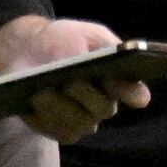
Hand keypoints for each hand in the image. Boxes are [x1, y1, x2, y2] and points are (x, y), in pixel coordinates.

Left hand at [0, 15, 146, 141]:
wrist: (30, 50)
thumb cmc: (64, 40)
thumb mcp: (86, 34)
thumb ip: (104, 47)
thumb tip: (115, 57)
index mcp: (121, 81)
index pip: (137, 93)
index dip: (131, 92)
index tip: (116, 80)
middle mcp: (106, 105)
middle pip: (104, 109)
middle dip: (86, 96)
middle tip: (70, 83)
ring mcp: (85, 121)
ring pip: (80, 124)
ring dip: (60, 108)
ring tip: (41, 93)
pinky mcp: (61, 131)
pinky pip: (57, 132)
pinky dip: (43, 119)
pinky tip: (30, 106)